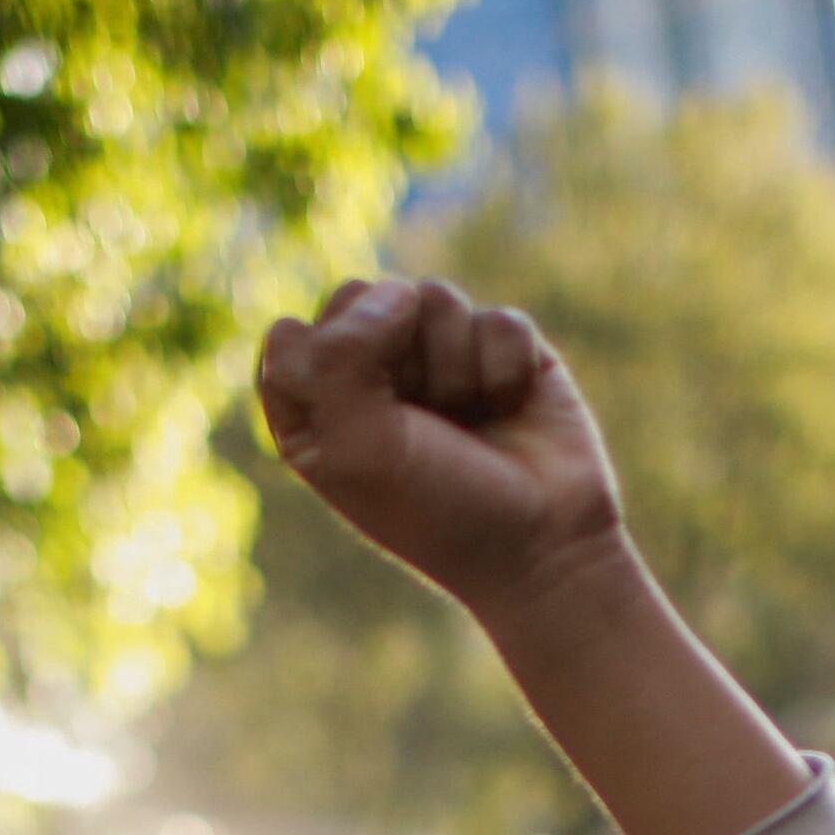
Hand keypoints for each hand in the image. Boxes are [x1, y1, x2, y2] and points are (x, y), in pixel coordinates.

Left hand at [256, 278, 628, 628]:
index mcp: (315, 408)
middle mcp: (370, 374)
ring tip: (469, 419)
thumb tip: (398, 290)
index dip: (329, 372)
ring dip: (454, 369)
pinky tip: (510, 408)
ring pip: (430, 297)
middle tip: (421, 423)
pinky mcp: (499, 347)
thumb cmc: (439, 511)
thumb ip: (343, 355)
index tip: (363, 427)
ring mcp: (437, 356)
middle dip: (395, 356)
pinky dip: (504, 368)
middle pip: (361, 298)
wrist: (543, 544)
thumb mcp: (362, 448)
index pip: (292, 338)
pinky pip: (496, 317)